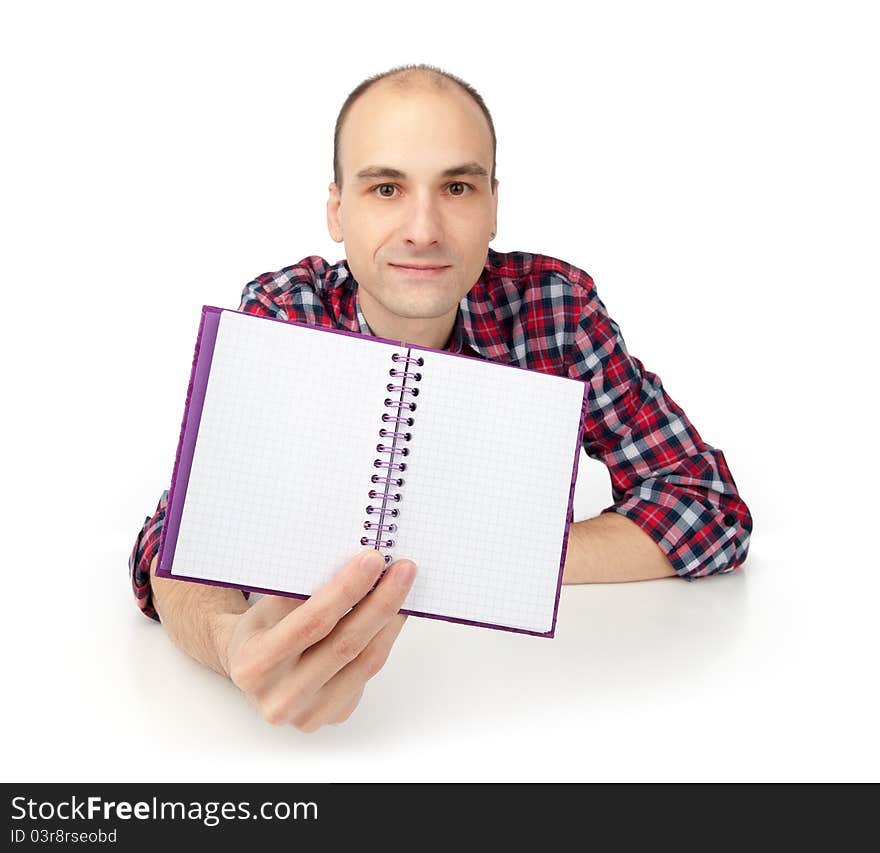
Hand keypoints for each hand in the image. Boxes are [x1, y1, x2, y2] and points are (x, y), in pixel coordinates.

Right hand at [214, 549, 415, 731]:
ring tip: (404, 587)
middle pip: (345, 645)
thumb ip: (302, 591)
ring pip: (365, 662)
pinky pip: (368, 674)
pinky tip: (393, 614)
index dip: (346, 590)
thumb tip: (354, 561)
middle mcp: (280, 697)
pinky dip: (384, 639)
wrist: (253, 670)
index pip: (311, 622)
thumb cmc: (262, 630)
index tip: (373, 560)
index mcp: (254, 664)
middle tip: (403, 569)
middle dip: (380, 602)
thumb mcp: (267, 606)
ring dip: (390, 620)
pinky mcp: (333, 715)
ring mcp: (309, 714)